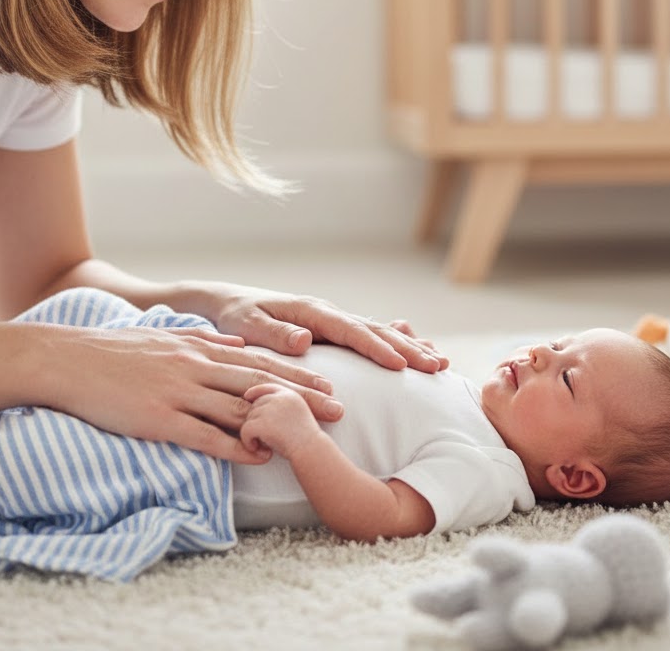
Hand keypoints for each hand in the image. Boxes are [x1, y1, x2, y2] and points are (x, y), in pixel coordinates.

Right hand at [32, 322, 343, 465]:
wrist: (67, 360)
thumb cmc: (114, 349)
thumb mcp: (165, 334)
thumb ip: (203, 338)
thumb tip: (235, 343)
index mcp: (199, 348)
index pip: (259, 362)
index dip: (297, 374)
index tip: (328, 383)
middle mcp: (196, 367)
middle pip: (260, 384)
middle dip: (303, 397)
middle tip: (339, 409)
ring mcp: (178, 393)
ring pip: (239, 408)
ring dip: (278, 422)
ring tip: (312, 434)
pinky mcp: (158, 419)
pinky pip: (204, 435)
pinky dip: (234, 447)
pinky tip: (258, 456)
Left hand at [190, 282, 449, 372]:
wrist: (230, 303)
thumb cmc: (235, 317)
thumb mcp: (247, 326)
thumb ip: (274, 333)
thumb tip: (305, 339)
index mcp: (311, 312)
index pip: (350, 331)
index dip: (377, 348)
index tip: (402, 365)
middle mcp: (327, 313)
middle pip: (374, 330)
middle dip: (407, 348)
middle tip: (437, 366)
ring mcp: (333, 320)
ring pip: (378, 331)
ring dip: (409, 346)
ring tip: (439, 362)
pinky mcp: (333, 329)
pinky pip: (370, 335)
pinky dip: (396, 342)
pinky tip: (418, 349)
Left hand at [240, 383, 321, 459]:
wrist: (311, 451)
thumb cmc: (307, 440)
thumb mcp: (300, 415)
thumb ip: (284, 407)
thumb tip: (264, 408)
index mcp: (290, 394)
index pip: (267, 387)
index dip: (255, 392)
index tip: (247, 396)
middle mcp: (280, 398)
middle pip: (255, 405)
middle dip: (255, 420)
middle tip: (263, 436)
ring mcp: (270, 409)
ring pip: (248, 418)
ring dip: (252, 433)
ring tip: (262, 444)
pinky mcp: (262, 423)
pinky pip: (245, 430)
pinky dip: (248, 441)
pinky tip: (257, 448)